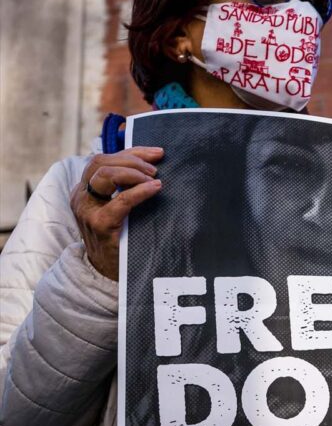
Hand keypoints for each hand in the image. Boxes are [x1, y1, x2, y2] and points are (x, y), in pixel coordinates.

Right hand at [69, 147, 163, 279]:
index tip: (157, 153)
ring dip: (133, 172)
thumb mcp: (118, 209)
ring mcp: (87, 210)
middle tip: (156, 168)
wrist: (108, 273)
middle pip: (101, 162)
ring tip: (154, 179)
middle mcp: (81, 196)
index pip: (103, 159)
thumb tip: (155, 168)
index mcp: (84, 190)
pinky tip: (155, 188)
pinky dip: (139, 191)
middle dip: (132, 159)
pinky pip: (120, 200)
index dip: (131, 152)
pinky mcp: (99, 224)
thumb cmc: (120, 238)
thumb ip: (126, 189)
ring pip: (104, 174)